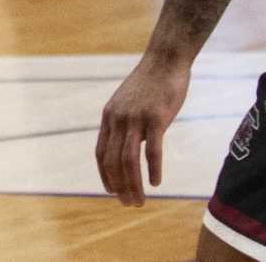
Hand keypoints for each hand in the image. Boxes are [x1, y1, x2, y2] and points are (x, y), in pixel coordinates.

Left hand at [94, 51, 190, 205]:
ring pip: (130, 160)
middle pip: (114, 161)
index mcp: (109, 116)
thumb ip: (125, 123)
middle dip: (119, 186)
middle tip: (129, 204)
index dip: (105, 175)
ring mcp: (136, 119)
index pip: (101, 153)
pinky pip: (152, 150)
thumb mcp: (128, 102)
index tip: (111, 191)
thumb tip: (127, 145)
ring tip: (140, 201)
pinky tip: (156, 183)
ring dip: (134, 185)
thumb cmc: (150, 83)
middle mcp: (118, 119)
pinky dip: (153, 170)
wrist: (164, 61)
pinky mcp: (156, 118)